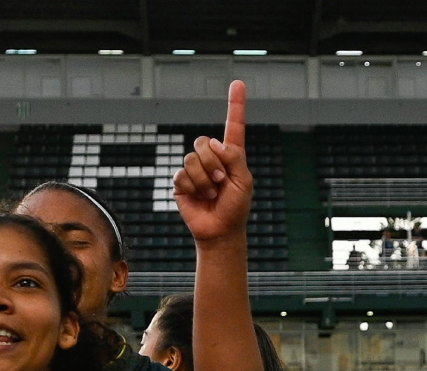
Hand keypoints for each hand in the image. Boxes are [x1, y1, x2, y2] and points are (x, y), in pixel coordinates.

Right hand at [173, 81, 252, 242]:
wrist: (220, 231)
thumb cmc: (236, 207)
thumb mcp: (244, 181)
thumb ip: (233, 157)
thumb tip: (213, 144)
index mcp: (231, 155)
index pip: (233, 125)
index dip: (236, 104)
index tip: (238, 83)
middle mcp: (212, 158)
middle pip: (204, 141)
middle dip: (213, 163)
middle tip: (221, 182)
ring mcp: (195, 169)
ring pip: (192, 158)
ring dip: (204, 179)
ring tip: (212, 193)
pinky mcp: (182, 182)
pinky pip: (182, 174)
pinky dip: (193, 187)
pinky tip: (199, 197)